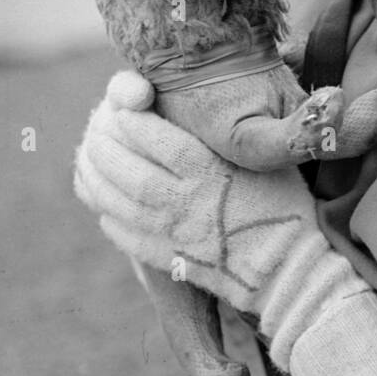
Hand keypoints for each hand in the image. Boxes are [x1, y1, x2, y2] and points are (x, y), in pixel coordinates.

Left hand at [74, 71, 366, 368]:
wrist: (288, 270)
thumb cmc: (285, 208)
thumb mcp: (265, 162)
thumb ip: (232, 138)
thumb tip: (201, 111)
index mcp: (209, 172)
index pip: (156, 139)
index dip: (133, 120)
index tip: (124, 106)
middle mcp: (184, 201)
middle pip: (128, 170)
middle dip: (105, 145)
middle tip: (96, 127)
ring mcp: (172, 233)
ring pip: (116, 201)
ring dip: (96, 178)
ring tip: (88, 159)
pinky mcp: (168, 258)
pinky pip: (124, 235)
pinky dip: (108, 215)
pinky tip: (103, 204)